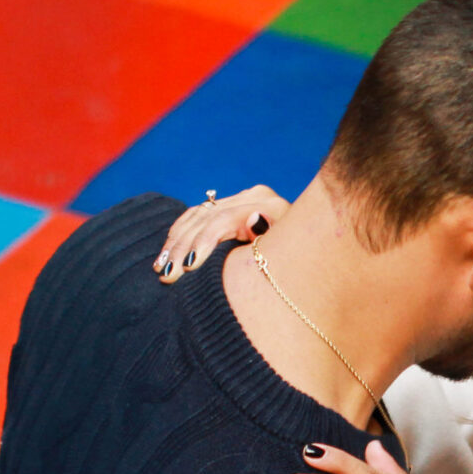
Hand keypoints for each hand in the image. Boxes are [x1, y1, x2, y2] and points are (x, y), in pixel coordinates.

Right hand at [154, 186, 287, 281]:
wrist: (311, 256)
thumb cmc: (296, 268)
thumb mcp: (284, 258)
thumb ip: (266, 240)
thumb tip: (253, 218)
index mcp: (269, 206)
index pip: (223, 220)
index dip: (202, 243)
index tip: (187, 269)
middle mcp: (255, 197)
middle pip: (205, 218)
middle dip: (182, 248)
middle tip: (167, 276)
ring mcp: (241, 199)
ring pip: (196, 216)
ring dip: (175, 243)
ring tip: (161, 269)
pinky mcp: (230, 204)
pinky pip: (196, 215)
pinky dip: (179, 234)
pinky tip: (166, 254)